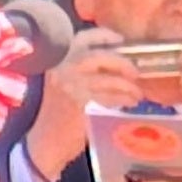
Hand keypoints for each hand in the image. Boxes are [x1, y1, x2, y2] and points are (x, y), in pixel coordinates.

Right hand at [25, 27, 143, 181]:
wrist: (43, 145)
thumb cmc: (58, 115)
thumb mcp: (66, 84)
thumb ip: (85, 70)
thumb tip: (118, 61)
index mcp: (57, 60)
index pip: (82, 38)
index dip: (103, 35)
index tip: (120, 40)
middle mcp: (60, 68)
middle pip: (98, 56)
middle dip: (121, 63)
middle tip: (135, 73)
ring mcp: (68, 84)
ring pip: (106, 79)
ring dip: (126, 86)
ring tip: (137, 94)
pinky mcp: (77, 102)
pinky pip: (106, 96)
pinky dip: (121, 98)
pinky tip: (129, 102)